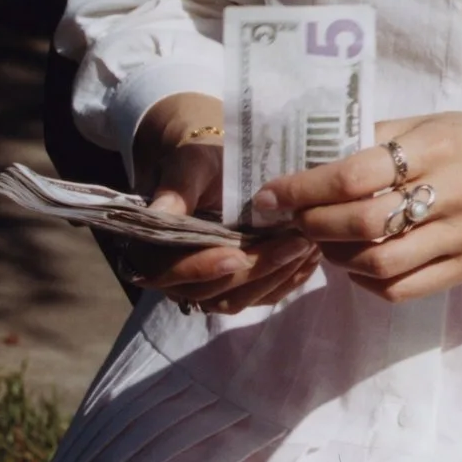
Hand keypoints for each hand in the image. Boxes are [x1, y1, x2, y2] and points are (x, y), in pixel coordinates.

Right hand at [124, 93, 319, 312]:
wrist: (219, 164)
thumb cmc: (201, 161)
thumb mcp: (190, 165)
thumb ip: (178, 187)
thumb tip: (161, 210)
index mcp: (151, 248)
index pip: (167, 271)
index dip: (201, 268)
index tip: (236, 256)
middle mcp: (174, 275)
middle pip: (209, 291)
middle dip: (253, 270)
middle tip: (294, 243)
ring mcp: (206, 284)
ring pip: (236, 300)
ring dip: (273, 278)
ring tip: (307, 247)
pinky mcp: (235, 286)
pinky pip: (258, 297)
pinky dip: (285, 282)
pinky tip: (310, 259)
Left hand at [260, 113, 461, 302]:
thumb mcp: (422, 123)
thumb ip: (371, 140)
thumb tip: (303, 164)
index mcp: (440, 147)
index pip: (357, 175)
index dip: (304, 189)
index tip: (271, 195)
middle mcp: (456, 193)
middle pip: (365, 223)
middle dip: (315, 224)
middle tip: (296, 219)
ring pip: (380, 264)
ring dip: (337, 256)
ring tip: (325, 241)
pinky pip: (401, 289)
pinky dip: (365, 281)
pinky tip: (357, 262)